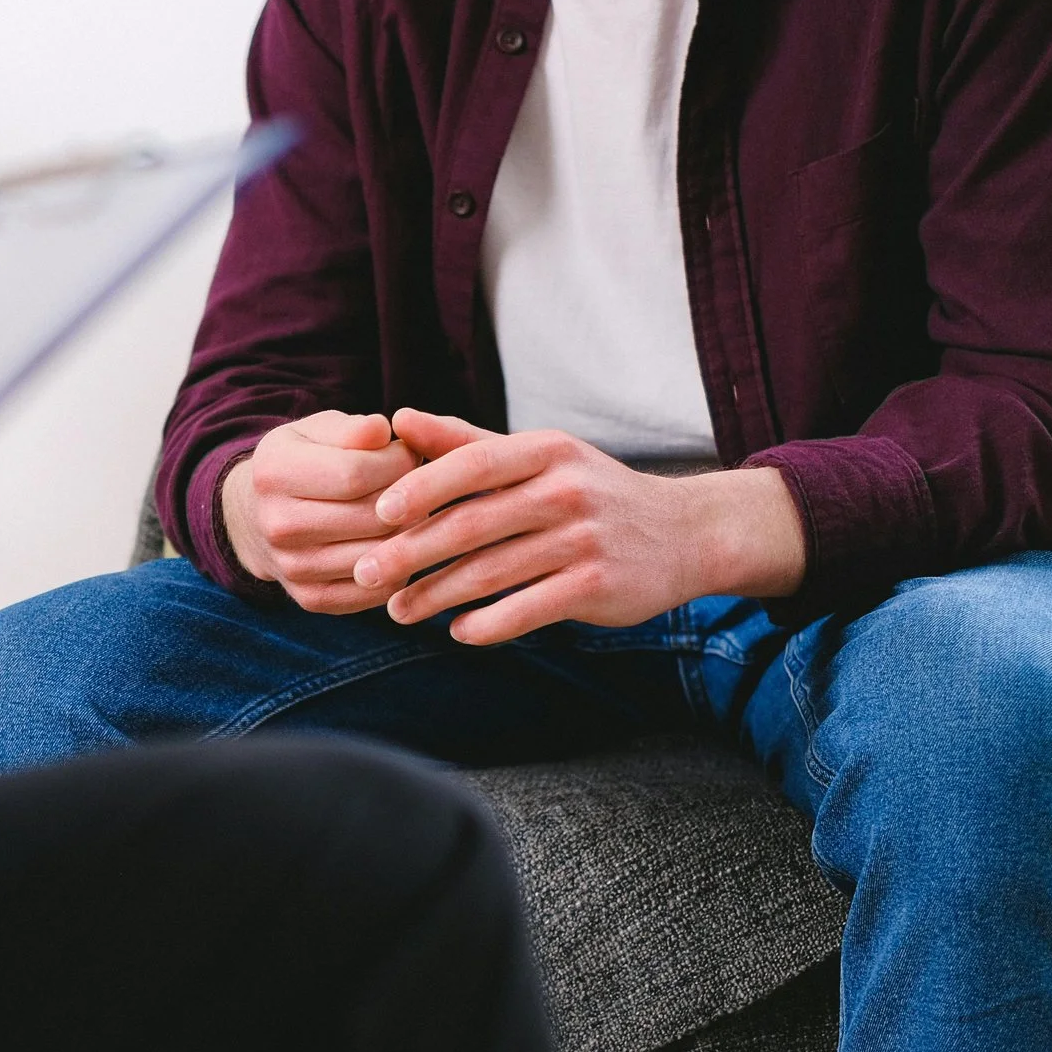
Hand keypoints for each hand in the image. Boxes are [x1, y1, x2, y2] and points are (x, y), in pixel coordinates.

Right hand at [222, 411, 420, 613]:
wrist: (254, 517)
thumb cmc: (300, 463)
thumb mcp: (317, 431)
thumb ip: (352, 428)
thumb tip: (384, 430)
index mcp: (274, 473)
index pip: (356, 473)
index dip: (397, 462)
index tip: (409, 454)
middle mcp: (277, 525)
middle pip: (371, 517)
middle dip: (408, 498)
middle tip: (417, 486)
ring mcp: (292, 568)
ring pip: (378, 555)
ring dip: (407, 533)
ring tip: (407, 512)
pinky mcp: (310, 599)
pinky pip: (375, 590)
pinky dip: (397, 568)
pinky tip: (394, 543)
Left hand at [354, 409, 806, 645]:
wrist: (685, 534)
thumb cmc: (591, 492)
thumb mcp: (538, 456)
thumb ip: (466, 442)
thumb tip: (400, 419)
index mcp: (545, 451)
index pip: (471, 464)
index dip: (421, 488)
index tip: (379, 514)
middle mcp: (565, 490)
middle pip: (471, 524)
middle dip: (411, 552)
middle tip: (366, 573)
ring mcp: (583, 540)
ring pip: (491, 573)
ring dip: (436, 596)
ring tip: (399, 611)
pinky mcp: (597, 587)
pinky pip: (527, 611)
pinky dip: (487, 625)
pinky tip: (458, 632)